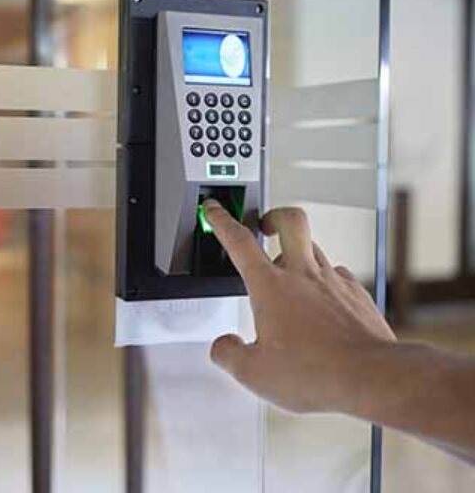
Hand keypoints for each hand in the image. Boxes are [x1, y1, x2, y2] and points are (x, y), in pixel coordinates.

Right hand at [203, 200, 395, 413]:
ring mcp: (333, 281)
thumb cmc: (316, 372)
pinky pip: (337, 272)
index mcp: (271, 287)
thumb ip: (228, 355)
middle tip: (266, 225)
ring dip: (298, 251)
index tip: (214, 210)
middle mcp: (303, 275)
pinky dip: (325, 278)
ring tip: (290, 272)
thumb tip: (223, 346)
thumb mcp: (254, 373)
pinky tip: (322, 299)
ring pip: (313, 246)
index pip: (239, 241)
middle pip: (289, 221)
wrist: (371, 376)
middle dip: (274, 215)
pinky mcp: (356, 293)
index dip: (222, 220)